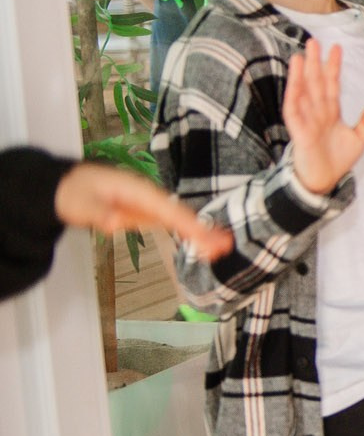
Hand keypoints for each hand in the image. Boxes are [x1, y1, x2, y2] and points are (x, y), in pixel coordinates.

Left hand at [54, 161, 231, 259]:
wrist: (68, 186)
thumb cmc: (74, 191)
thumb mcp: (79, 203)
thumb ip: (98, 213)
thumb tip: (116, 224)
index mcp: (136, 190)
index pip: (165, 208)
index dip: (185, 222)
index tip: (203, 236)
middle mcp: (147, 196)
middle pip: (178, 213)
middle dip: (201, 229)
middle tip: (223, 246)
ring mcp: (148, 204)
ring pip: (179, 219)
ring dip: (200, 233)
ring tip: (221, 249)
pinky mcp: (147, 213)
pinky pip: (172, 223)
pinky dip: (189, 233)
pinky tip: (204, 244)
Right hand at [283, 39, 363, 195]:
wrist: (324, 181)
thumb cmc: (336, 160)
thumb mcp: (358, 140)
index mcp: (330, 112)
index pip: (332, 84)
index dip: (334, 67)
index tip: (337, 48)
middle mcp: (317, 112)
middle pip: (315, 83)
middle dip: (315, 63)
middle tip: (315, 41)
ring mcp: (306, 121)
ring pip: (303, 93)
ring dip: (301, 75)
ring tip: (301, 56)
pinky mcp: (299, 132)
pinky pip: (294, 112)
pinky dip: (294, 97)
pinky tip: (294, 83)